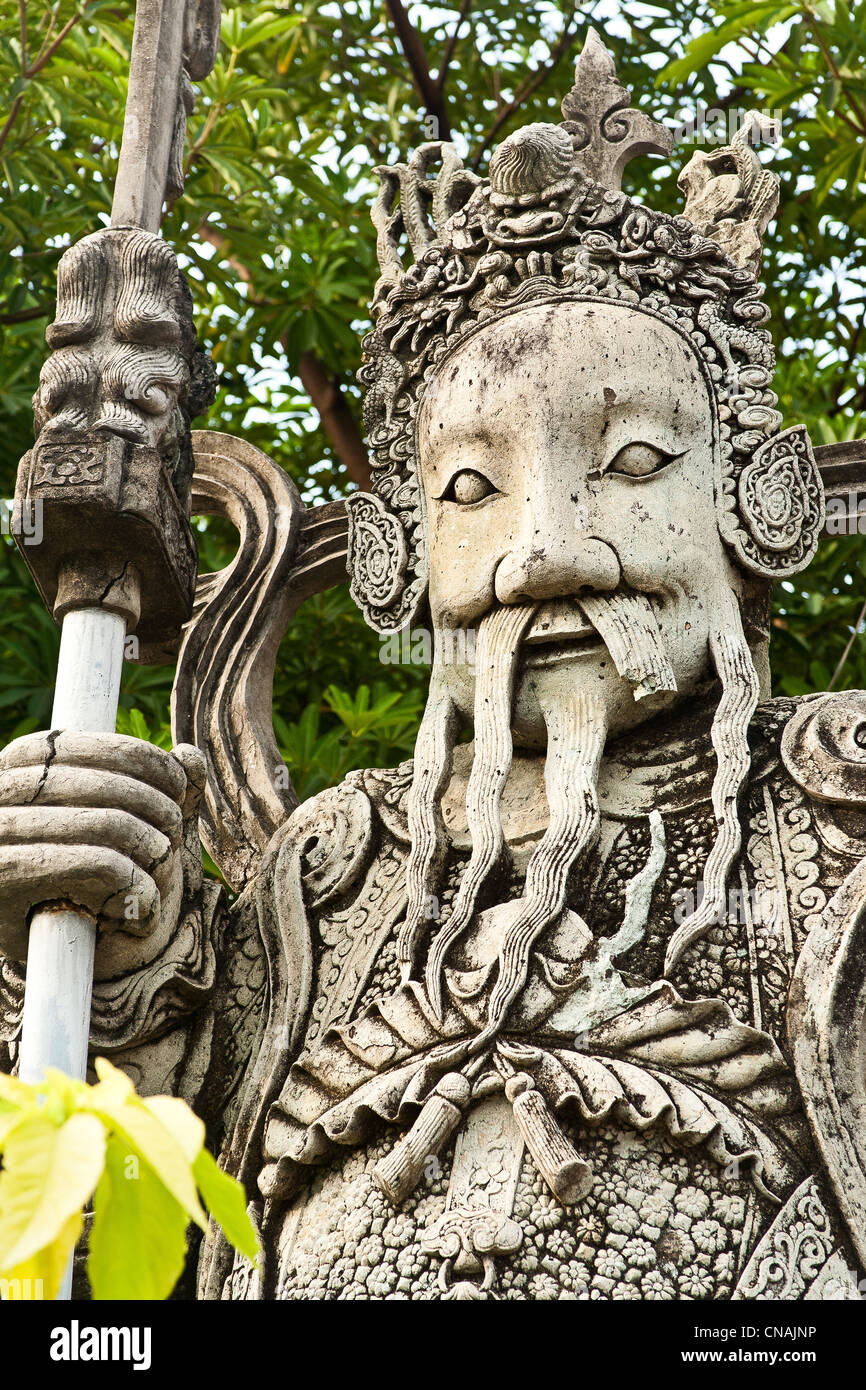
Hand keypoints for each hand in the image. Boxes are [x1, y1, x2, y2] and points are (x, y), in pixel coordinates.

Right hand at [0, 732, 204, 968]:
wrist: (43, 954)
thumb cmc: (88, 881)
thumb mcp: (127, 825)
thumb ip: (159, 789)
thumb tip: (190, 755)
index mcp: (28, 762)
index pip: (101, 747)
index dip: (152, 765)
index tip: (180, 791)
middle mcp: (3, 787)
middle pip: (110, 786)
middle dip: (159, 812)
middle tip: (172, 843)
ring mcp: (0, 832)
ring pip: (109, 824)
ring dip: (154, 854)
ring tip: (161, 881)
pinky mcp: (6, 875)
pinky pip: (98, 865)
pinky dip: (138, 890)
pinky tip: (145, 915)